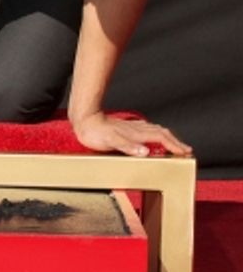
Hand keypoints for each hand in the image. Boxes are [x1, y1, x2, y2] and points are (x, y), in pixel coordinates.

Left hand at [71, 112, 192, 156]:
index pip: (161, 138)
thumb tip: (145, 152)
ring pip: (155, 130)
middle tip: (186, 150)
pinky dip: (155, 134)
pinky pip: (146, 130)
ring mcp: (131, 128)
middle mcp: (136, 129)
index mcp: (136, 133)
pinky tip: (152, 136)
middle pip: (162, 133)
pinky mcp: (125, 128)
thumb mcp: (110, 142)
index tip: (185, 152)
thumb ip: (127, 147)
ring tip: (175, 144)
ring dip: (168, 137)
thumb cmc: (95, 132)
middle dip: (176, 142)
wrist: (84, 120)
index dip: (174, 145)